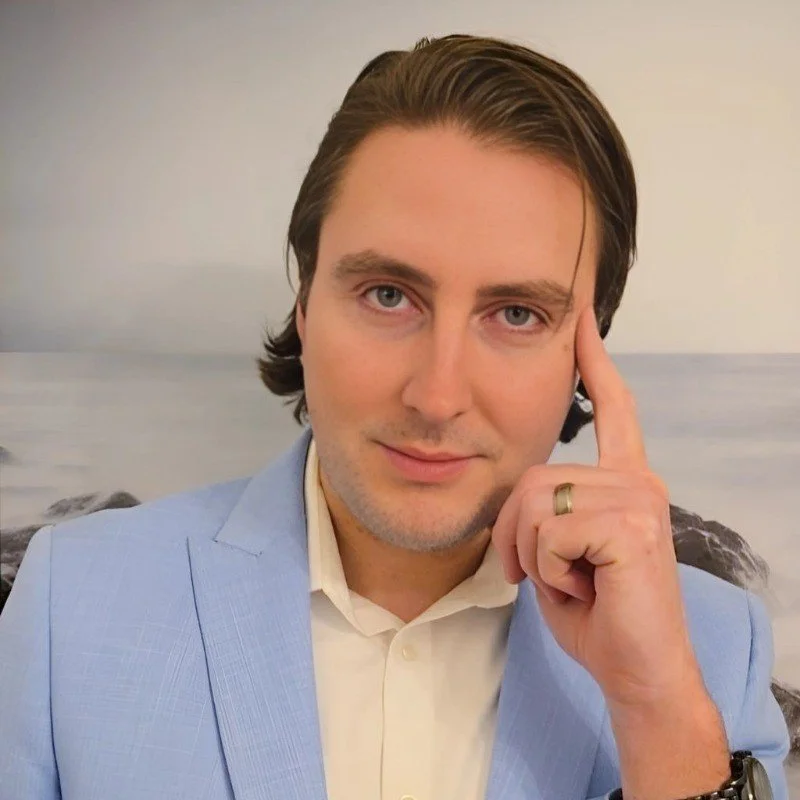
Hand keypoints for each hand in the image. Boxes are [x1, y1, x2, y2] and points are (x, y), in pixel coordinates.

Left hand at [491, 305, 703, 710]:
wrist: (637, 671)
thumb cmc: (597, 614)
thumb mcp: (561, 553)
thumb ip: (549, 511)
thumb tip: (521, 494)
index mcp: (624, 480)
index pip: (614, 408)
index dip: (594, 363)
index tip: (582, 320)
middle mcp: (637, 479)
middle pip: (530, 477)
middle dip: (512, 534)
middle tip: (536, 574)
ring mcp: (639, 498)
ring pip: (533, 505)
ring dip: (533, 557)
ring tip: (570, 582)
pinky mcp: (632, 524)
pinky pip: (549, 532)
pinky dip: (549, 571)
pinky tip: (585, 589)